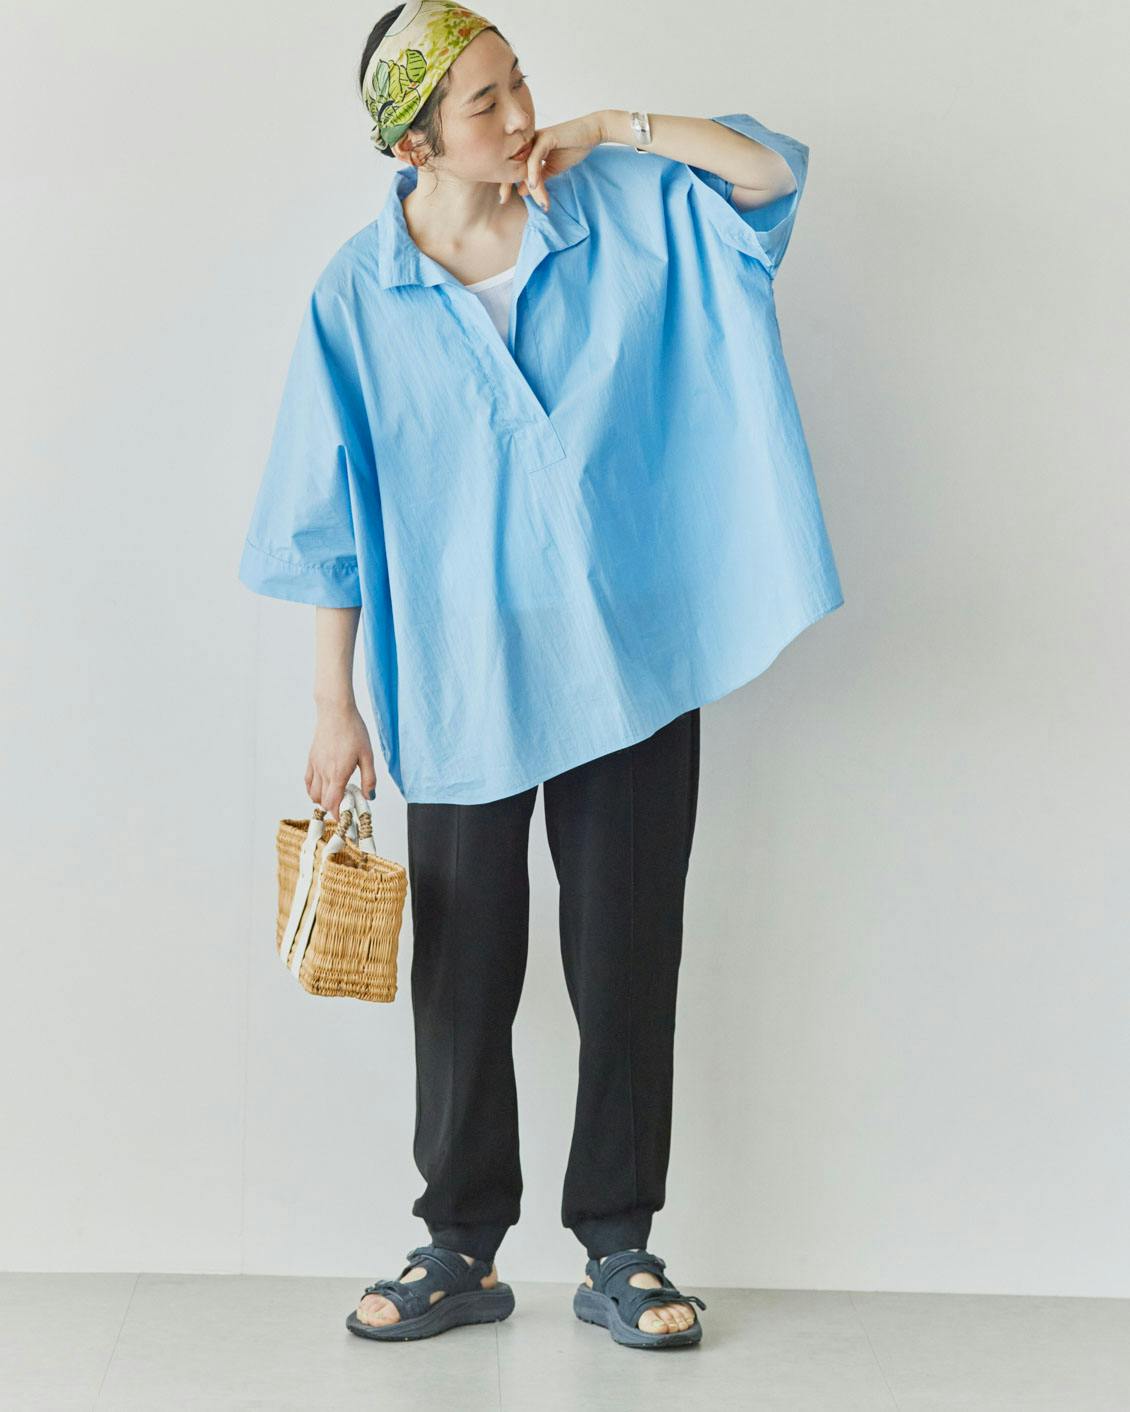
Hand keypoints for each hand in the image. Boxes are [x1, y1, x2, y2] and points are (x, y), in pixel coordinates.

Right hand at [306, 701, 377, 818]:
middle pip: (323, 801)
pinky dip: (313, 789)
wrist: (336, 711)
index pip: (333, 802)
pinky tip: (322, 788)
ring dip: (322, 800)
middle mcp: (324, 772)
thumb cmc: (353, 730)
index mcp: (338, 773)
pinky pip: (308, 781)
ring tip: (335, 796)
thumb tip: (370, 796)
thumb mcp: (367, 755)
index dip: (338, 814)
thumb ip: (369, 778)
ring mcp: (315, 765)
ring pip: (313, 793)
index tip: (345, 818)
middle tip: (345, 807)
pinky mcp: (311, 759)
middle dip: (333, 808)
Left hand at [498, 111, 606, 209]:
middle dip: (506, 183)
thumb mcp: (552, 169)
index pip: (513, 167)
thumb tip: (521, 191)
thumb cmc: (573, 148)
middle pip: (512, 164)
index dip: (506, 182)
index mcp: (528, 149)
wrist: (591, 133)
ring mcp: (535, 138)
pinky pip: (535, 157)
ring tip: (536, 200)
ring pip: (525, 164)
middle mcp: (528, 142)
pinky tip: (534, 185)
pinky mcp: (545, 137)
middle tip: (502, 200)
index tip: (503, 199)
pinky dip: (534, 172)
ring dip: (531, 185)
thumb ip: (538, 178)